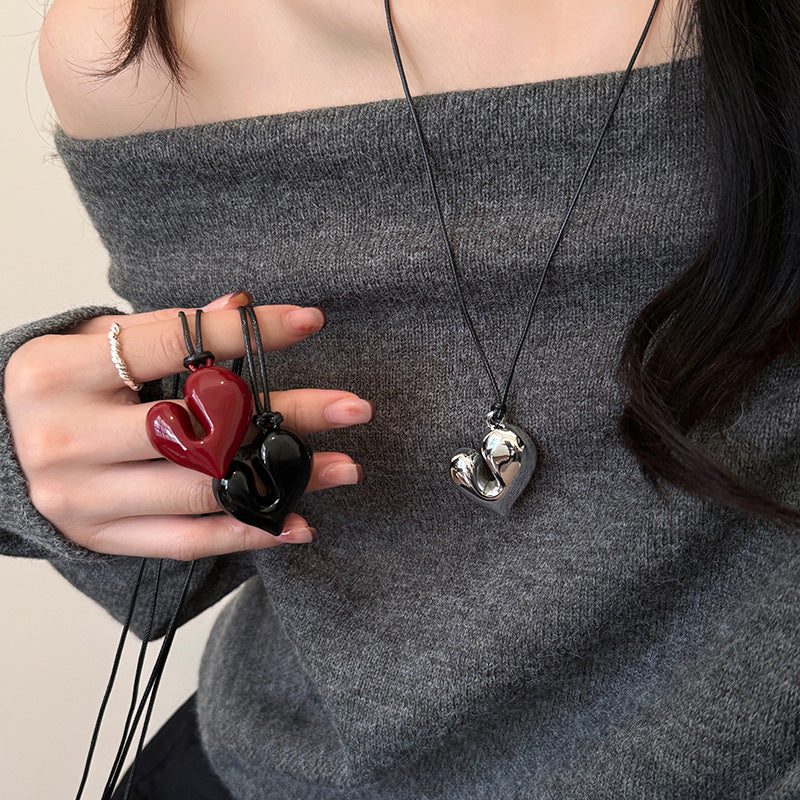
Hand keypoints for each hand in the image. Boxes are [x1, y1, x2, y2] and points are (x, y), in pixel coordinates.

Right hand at [4, 293, 373, 558]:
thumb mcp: (91, 346)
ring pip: (204, 490)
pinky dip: (249, 533)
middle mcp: (66, 439)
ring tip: (342, 466)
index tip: (310, 323)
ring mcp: (83, 498)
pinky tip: (296, 521)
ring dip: (284, 479)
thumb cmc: (58, 391)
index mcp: (59, 374)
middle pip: (200, 426)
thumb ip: (162, 331)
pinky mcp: (102, 539)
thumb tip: (239, 306)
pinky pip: (188, 542)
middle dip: (286, 416)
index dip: (247, 332)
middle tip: (352, 409)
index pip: (171, 342)